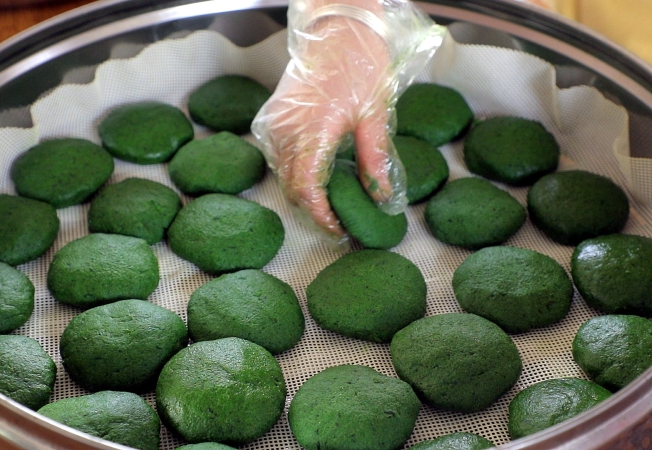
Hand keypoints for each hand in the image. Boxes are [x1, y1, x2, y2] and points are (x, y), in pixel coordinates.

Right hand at [254, 13, 399, 238]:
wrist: (336, 26)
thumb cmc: (359, 62)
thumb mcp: (375, 113)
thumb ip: (375, 159)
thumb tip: (380, 196)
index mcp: (313, 130)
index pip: (308, 190)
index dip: (321, 216)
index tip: (339, 229)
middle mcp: (286, 130)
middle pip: (291, 187)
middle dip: (313, 211)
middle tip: (338, 225)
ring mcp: (274, 123)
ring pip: (281, 174)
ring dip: (302, 194)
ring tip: (329, 207)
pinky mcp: (271, 117)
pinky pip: (276, 157)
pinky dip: (292, 173)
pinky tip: (315, 179)